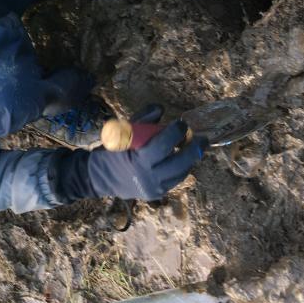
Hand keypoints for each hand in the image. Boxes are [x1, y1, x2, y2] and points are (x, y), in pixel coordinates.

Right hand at [86, 120, 207, 200]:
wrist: (101, 178)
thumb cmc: (112, 152)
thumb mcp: (123, 133)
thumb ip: (142, 119)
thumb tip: (160, 108)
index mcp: (138, 160)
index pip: (163, 145)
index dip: (175, 132)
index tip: (181, 123)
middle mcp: (149, 177)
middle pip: (179, 163)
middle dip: (194, 149)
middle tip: (202, 138)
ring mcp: (155, 188)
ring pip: (181, 173)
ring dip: (191, 159)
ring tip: (196, 147)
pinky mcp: (158, 194)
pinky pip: (176, 179)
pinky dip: (182, 168)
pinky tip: (184, 158)